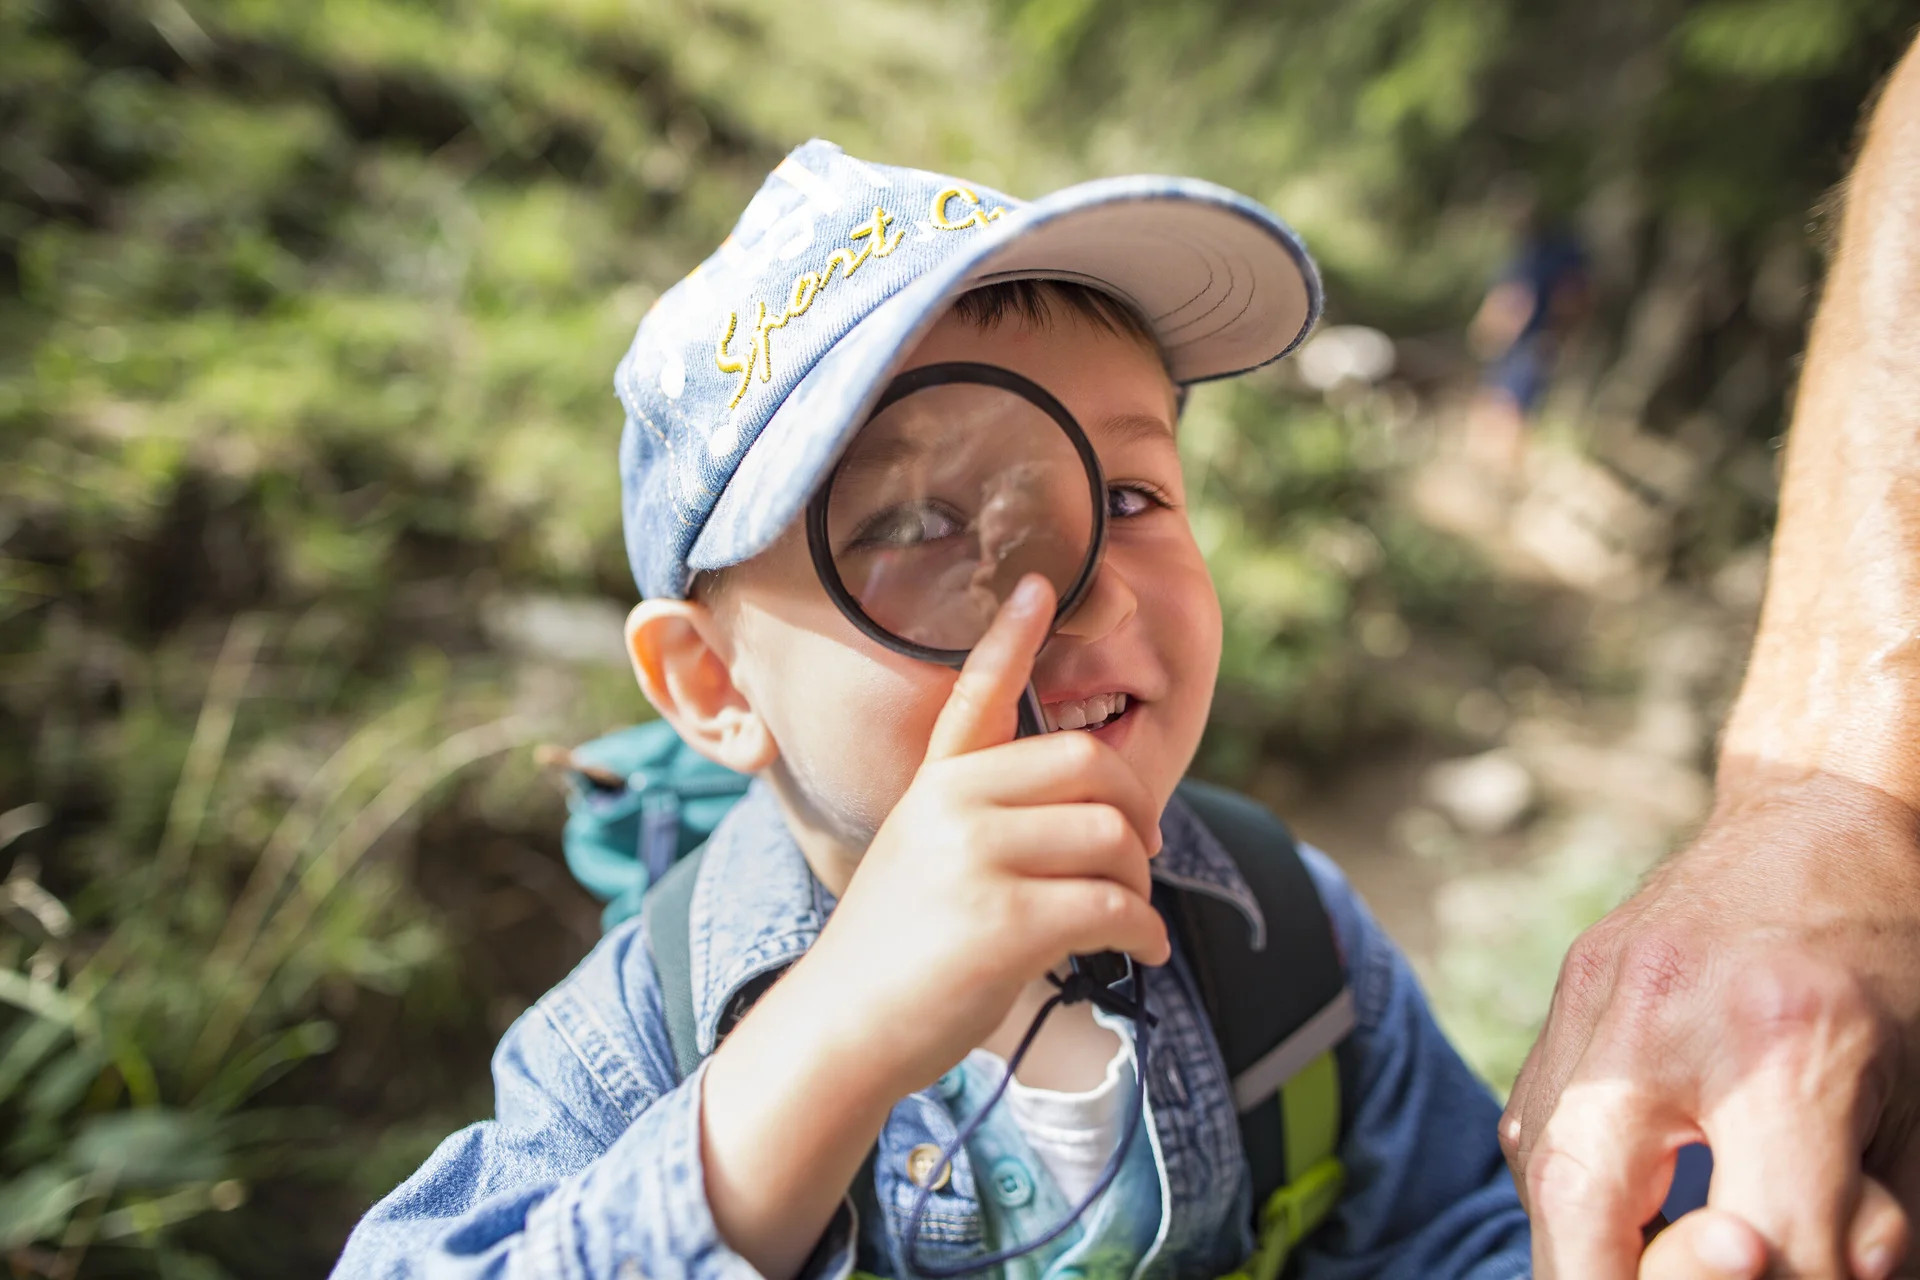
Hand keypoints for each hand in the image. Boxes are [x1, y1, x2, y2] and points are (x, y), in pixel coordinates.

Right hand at [797, 571, 1169, 1097]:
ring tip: (1129, 916)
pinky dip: (1144, 931)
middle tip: (1140, 854)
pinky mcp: (1002, 921)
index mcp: (935, 782)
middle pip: (1091, 766)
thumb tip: (1099, 820)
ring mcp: (975, 858)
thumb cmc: (895, 949)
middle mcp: (952, 804)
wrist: (842, 1027)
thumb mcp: (918, 854)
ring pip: (1112, 838)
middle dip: (1138, 814)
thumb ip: (982, 819)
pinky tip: (1140, 950)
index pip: (979, 691)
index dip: (1014, 636)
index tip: (1042, 585)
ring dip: (1139, 884)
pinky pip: (1112, 905)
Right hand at [1504, 768, 1919, 1278]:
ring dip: (1583, 1243)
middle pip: (1583, 1197)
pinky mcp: (1565, 997)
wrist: (1818, 817)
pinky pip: (1541, 1125)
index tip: (1788, 1270)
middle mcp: (1664, 1017)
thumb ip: (1873, 1217)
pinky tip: (1628, 1197)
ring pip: (1544, 1167)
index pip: (1762, 1239)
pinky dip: (1577, 1186)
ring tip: (1641, 1258)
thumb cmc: (1896, 963)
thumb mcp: (1918, 1099)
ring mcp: (1595, 999)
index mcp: (1788, 1047)